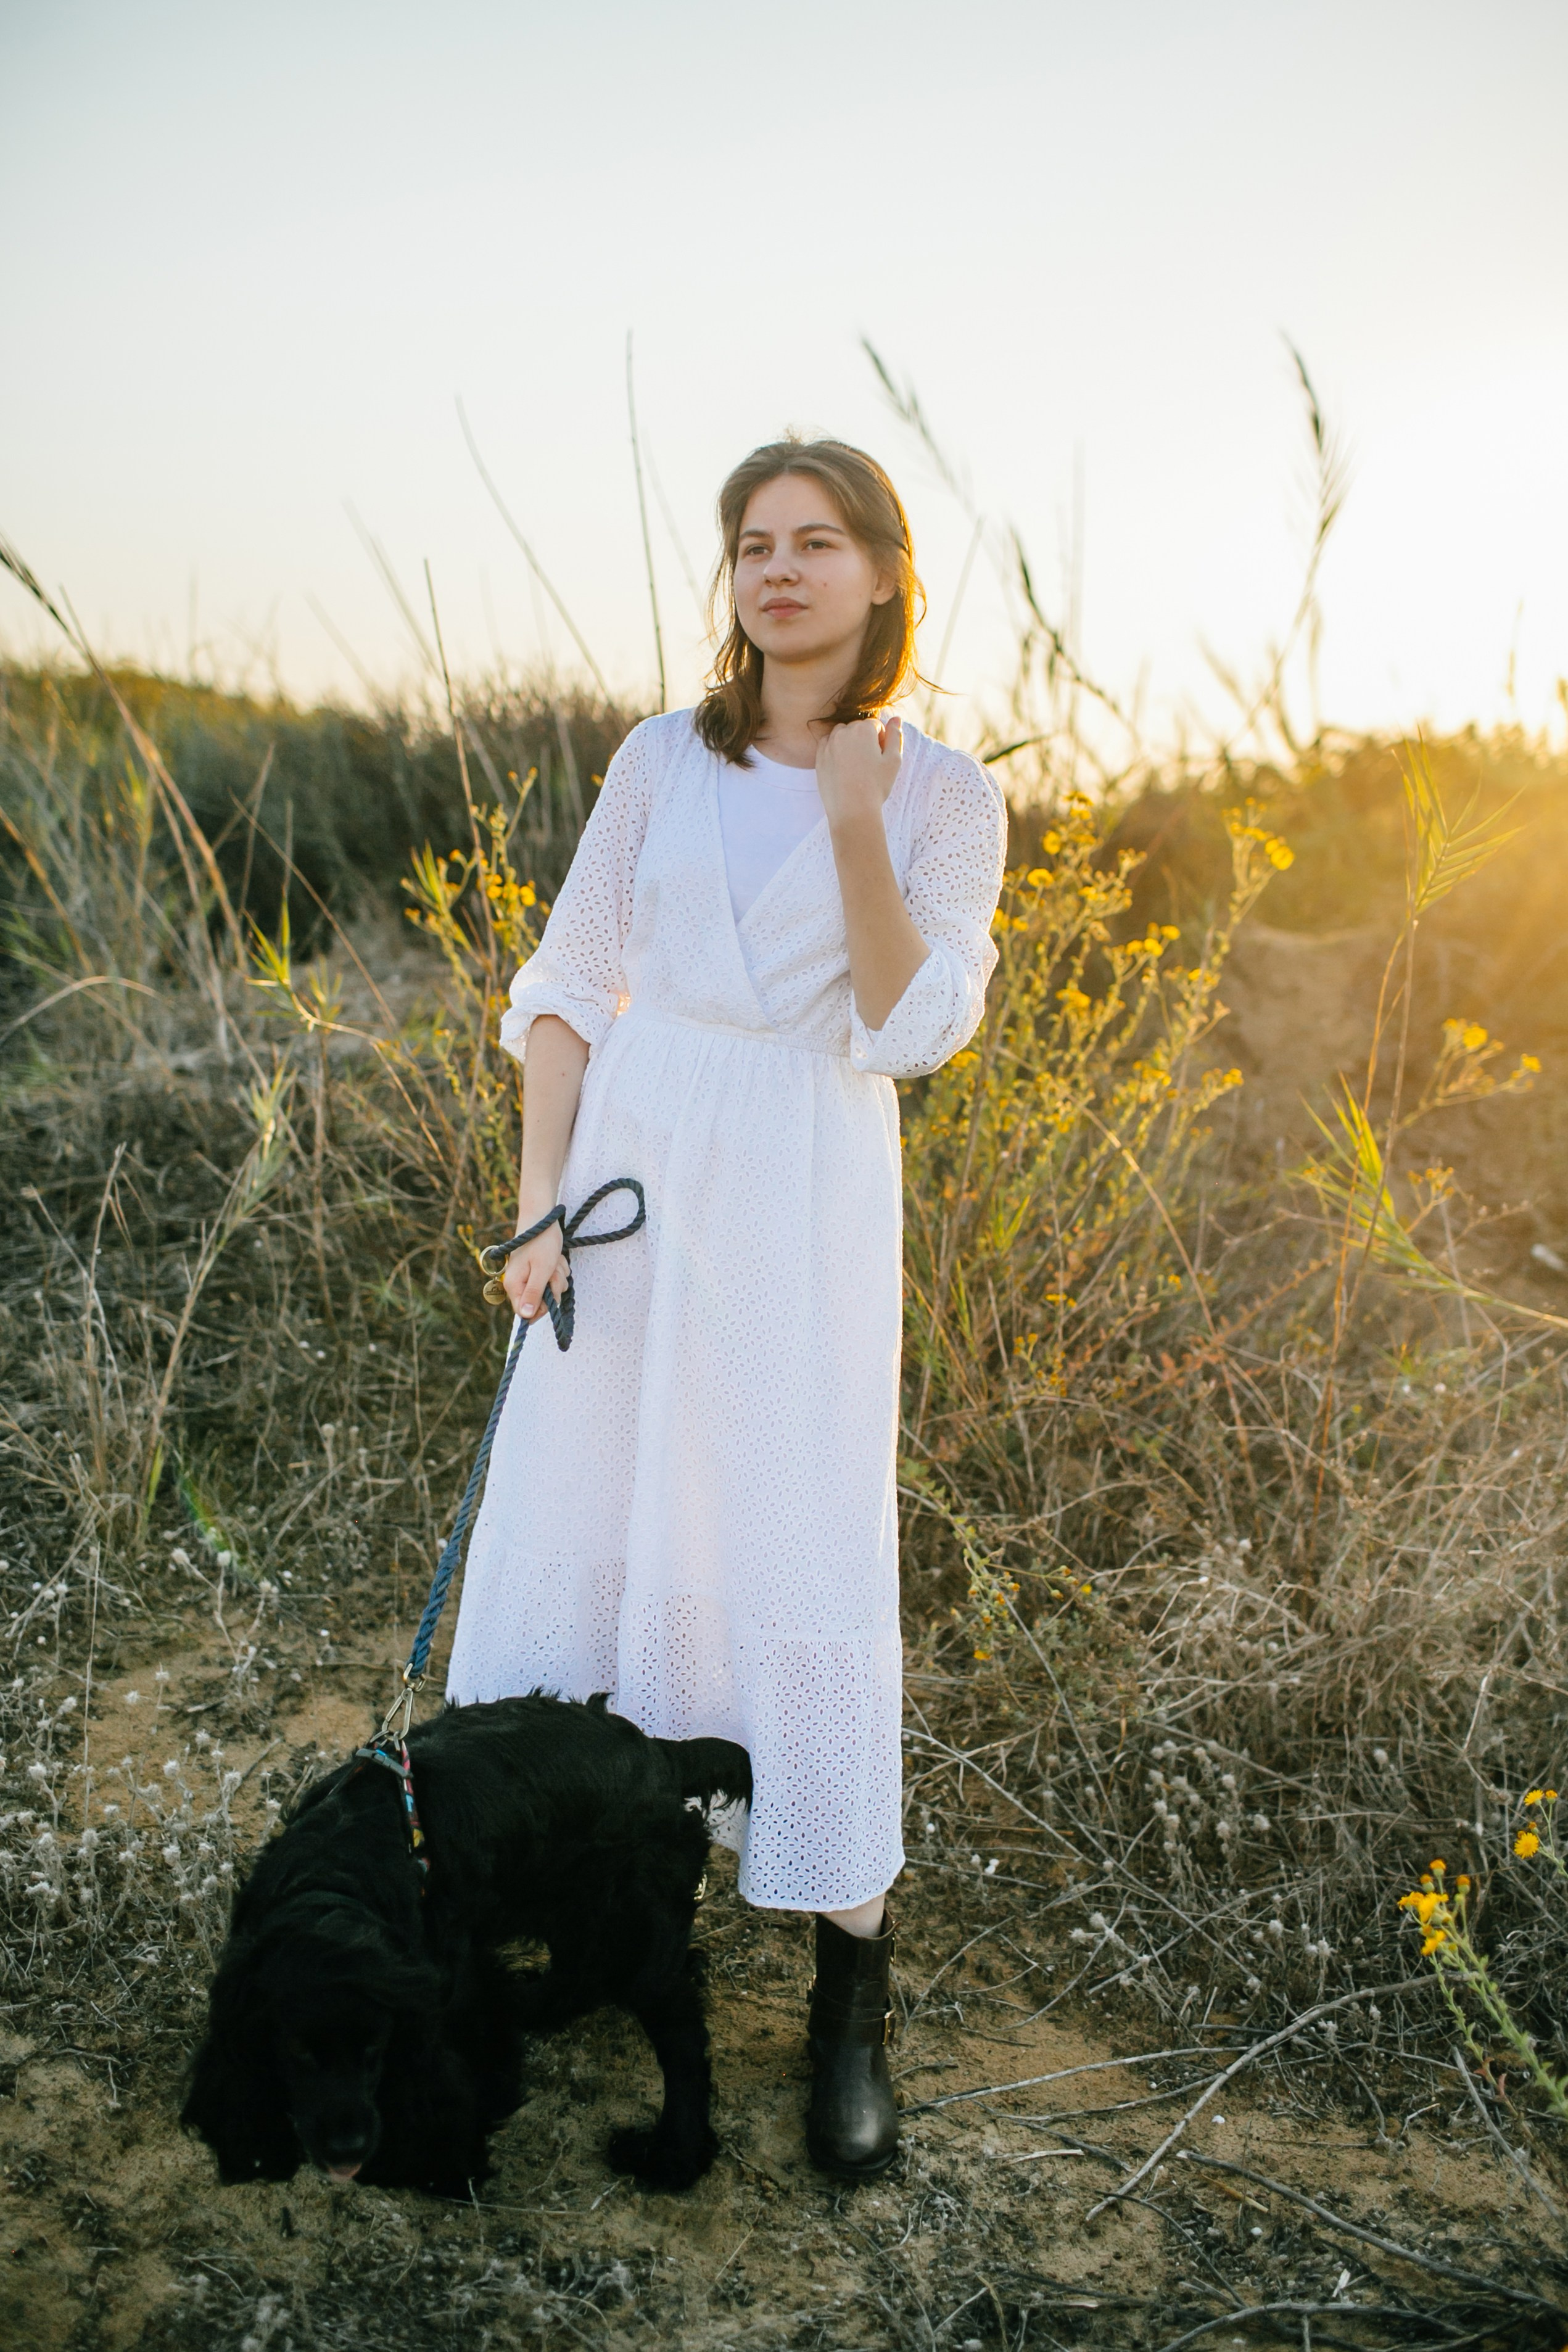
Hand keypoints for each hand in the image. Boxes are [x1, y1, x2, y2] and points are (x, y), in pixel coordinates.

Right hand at [502, 1220, 569, 1321]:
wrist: (542, 1217)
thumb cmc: (542, 1242)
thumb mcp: (542, 1269)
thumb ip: (534, 1293)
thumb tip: (526, 1316)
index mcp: (514, 1285)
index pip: (526, 1313)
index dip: (542, 1308)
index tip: (550, 1293)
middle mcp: (518, 1283)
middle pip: (541, 1302)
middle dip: (553, 1287)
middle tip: (553, 1270)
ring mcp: (528, 1276)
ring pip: (550, 1290)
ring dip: (557, 1276)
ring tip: (554, 1260)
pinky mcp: (537, 1270)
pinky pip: (552, 1278)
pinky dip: (557, 1269)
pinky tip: (555, 1257)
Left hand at [814, 715, 901, 831]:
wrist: (852, 811)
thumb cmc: (876, 786)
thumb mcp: (894, 760)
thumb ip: (895, 736)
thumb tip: (896, 718)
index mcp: (863, 729)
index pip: (875, 725)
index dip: (881, 741)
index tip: (880, 758)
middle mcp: (843, 732)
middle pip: (857, 728)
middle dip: (864, 740)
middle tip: (869, 765)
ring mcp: (828, 744)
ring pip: (841, 734)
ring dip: (849, 743)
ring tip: (855, 766)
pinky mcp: (819, 757)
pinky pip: (827, 745)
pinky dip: (835, 751)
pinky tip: (843, 768)